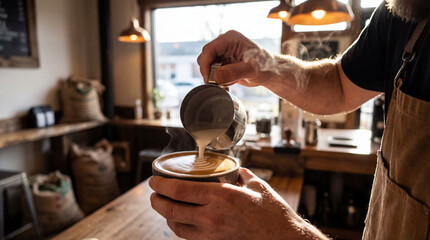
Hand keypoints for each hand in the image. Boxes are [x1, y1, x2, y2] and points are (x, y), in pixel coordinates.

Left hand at [149, 168, 327, 239]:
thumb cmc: (273, 213)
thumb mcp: (257, 186)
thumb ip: (242, 175)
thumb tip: (235, 170)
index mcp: (220, 197)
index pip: (180, 190)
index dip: (161, 185)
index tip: (154, 180)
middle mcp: (211, 216)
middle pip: (171, 210)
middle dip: (156, 201)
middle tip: (154, 193)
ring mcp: (211, 234)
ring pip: (176, 227)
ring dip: (166, 216)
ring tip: (165, 206)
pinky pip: (188, 237)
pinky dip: (179, 228)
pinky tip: (182, 221)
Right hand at [197, 30, 276, 87]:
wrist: (270, 71)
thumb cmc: (265, 66)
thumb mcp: (251, 70)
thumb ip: (234, 72)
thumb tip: (216, 77)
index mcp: (230, 38)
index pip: (209, 49)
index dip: (206, 65)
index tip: (209, 79)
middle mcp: (224, 43)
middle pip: (205, 57)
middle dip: (210, 71)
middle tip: (219, 83)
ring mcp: (223, 52)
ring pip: (207, 65)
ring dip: (214, 76)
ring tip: (229, 82)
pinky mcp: (223, 61)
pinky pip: (212, 71)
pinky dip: (218, 79)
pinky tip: (230, 82)